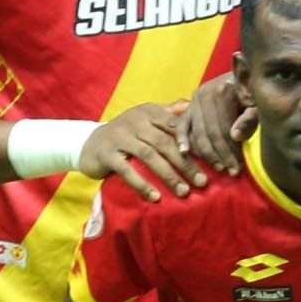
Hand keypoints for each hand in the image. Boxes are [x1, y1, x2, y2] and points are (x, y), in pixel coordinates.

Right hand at [79, 100, 203, 200]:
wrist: (88, 144)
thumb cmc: (126, 134)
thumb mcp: (146, 119)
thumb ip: (168, 113)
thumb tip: (192, 104)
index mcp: (149, 112)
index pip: (176, 127)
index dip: (195, 145)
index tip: (212, 162)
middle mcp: (135, 121)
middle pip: (165, 143)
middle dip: (185, 163)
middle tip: (202, 182)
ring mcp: (119, 136)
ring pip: (149, 156)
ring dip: (168, 175)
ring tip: (183, 192)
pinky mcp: (106, 153)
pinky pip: (126, 170)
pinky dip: (142, 184)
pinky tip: (155, 197)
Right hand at [183, 71, 254, 171]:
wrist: (244, 79)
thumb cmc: (254, 96)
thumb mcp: (258, 106)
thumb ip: (249, 119)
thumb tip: (235, 136)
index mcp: (222, 90)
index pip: (223, 128)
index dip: (230, 150)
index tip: (237, 168)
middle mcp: (205, 93)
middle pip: (209, 132)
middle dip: (220, 154)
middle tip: (230, 172)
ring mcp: (195, 99)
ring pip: (197, 131)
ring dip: (206, 153)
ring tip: (218, 167)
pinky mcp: (189, 105)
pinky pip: (182, 124)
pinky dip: (181, 138)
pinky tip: (183, 152)